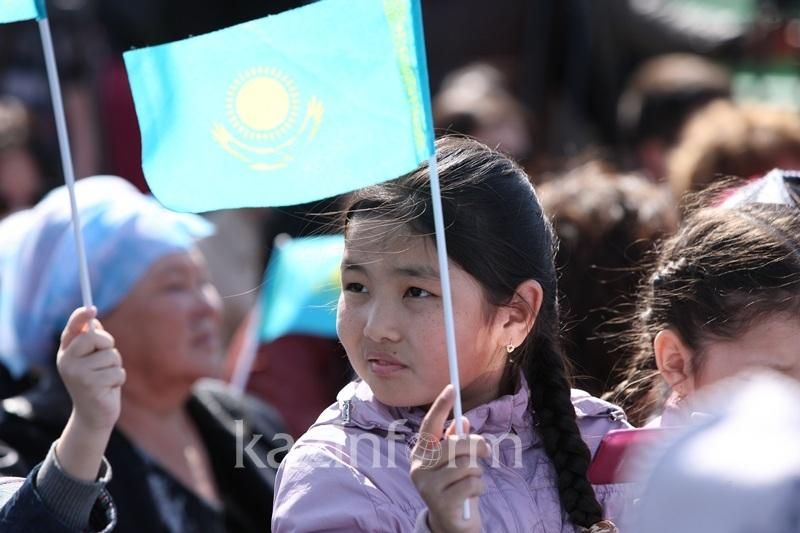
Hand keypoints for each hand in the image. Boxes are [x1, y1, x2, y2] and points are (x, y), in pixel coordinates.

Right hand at [57, 306, 124, 432]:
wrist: (93, 415)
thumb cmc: (97, 382)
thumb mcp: (93, 360)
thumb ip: (93, 342)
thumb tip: (95, 323)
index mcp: (66, 352)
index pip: (72, 329)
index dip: (80, 317)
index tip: (92, 309)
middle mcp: (67, 362)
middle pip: (95, 338)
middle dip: (108, 344)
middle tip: (107, 358)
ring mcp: (77, 374)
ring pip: (111, 356)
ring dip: (115, 366)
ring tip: (106, 378)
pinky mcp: (90, 386)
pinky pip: (117, 372)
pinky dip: (119, 379)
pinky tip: (109, 388)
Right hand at [410, 385, 489, 532]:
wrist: (451, 523)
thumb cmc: (455, 487)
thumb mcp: (456, 462)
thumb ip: (457, 442)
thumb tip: (464, 422)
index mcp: (420, 453)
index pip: (429, 425)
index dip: (440, 405)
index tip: (452, 388)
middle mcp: (418, 466)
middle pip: (455, 444)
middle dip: (477, 446)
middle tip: (486, 451)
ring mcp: (426, 485)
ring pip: (466, 464)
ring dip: (477, 472)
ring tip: (472, 481)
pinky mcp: (439, 501)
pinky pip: (472, 483)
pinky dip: (479, 488)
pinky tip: (471, 496)